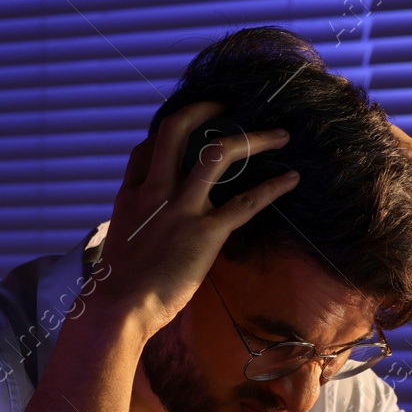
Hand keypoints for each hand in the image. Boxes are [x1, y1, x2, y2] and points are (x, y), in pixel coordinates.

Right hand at [91, 101, 296, 340]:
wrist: (119, 307)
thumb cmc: (122, 282)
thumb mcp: (124, 236)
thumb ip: (142, 217)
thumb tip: (158, 218)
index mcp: (132, 192)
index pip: (148, 145)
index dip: (172, 129)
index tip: (193, 125)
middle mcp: (155, 189)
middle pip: (178, 128)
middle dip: (206, 109)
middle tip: (230, 105)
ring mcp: (181, 208)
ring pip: (218, 154)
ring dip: (253, 138)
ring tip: (279, 135)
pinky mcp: (205, 232)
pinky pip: (246, 202)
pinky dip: (273, 188)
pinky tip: (291, 180)